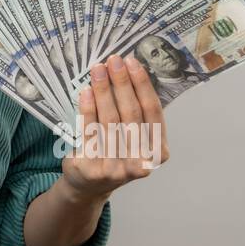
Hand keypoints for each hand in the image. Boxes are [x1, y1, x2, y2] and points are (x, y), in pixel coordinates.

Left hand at [60, 53, 170, 200]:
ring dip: (104, 90)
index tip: (133, 63)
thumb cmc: (114, 153)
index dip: (142, 85)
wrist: (88, 185)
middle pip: (131, 113)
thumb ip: (137, 115)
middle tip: (114, 60)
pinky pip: (90, 131)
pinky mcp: (92, 168)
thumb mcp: (133, 139)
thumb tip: (129, 72)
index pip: (152, 112)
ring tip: (98, 70)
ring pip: (110, 120)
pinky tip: (86, 91)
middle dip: (122, 82)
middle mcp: (141, 163)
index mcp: (158, 153)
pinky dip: (88, 108)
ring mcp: (117, 168)